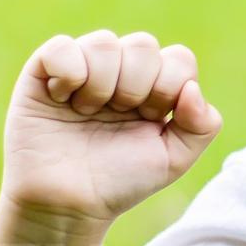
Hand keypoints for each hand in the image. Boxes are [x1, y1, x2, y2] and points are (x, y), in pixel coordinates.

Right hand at [2, 30, 221, 225]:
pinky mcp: (42, 72)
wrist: (67, 203)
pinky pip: (60, 47)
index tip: (150, 119)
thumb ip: (203, 125)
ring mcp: (82, 68)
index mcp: (154, 87)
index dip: (169, 87)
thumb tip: (192, 87)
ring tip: (87, 111)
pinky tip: (62, 99)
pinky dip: (68, 73)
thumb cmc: (120, 180)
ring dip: (102, 83)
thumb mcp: (174, 159)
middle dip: (137, 86)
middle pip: (143, 45)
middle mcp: (120, 72)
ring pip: (104, 42)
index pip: (179, 58)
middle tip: (118, 115)